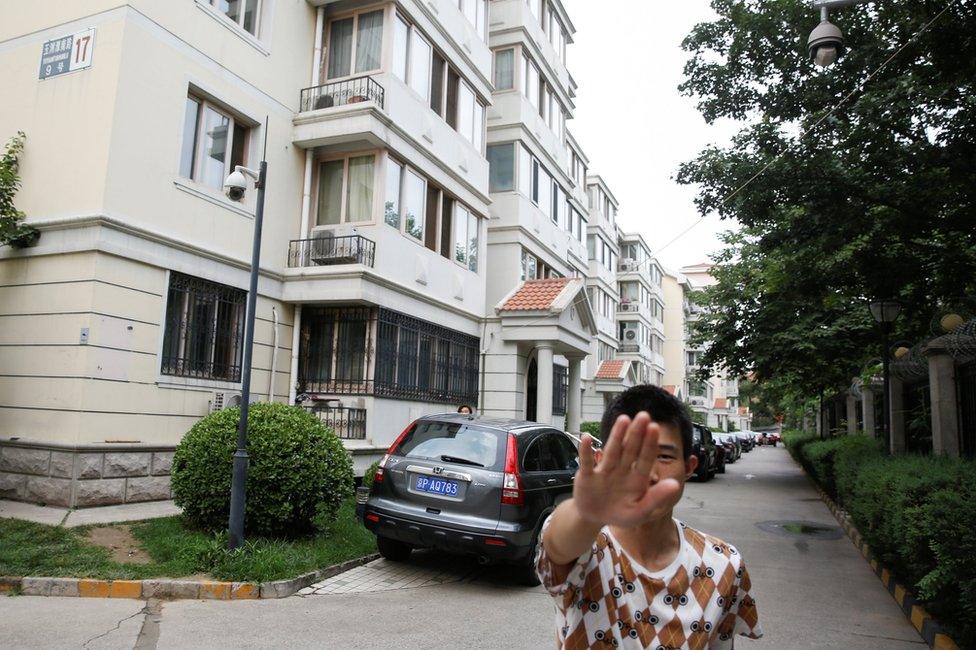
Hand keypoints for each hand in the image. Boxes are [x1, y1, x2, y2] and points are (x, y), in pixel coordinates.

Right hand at [573, 412, 680, 528]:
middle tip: (644, 415)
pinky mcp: (587, 475)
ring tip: (624, 419)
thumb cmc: (620, 514)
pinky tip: (587, 438)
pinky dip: (585, 451)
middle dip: (636, 433)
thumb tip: (676, 485)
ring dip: (617, 436)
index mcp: (637, 479)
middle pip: (630, 449)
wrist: (594, 518)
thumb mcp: (640, 512)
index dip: (649, 444)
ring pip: (612, 451)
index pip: (645, 459)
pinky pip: (586, 462)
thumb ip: (656, 498)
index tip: (655, 428)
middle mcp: (622, 470)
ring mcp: (604, 471)